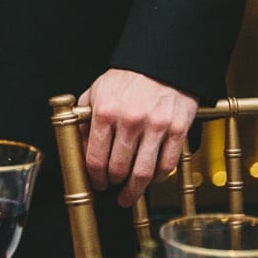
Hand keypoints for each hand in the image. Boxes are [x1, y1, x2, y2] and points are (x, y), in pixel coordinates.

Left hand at [79, 69, 197, 207]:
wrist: (162, 62)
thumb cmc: (128, 78)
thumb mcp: (97, 92)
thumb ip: (84, 120)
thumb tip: (79, 149)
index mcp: (106, 111)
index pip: (95, 158)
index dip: (95, 177)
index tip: (98, 183)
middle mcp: (130, 120)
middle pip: (118, 169)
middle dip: (114, 184)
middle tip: (113, 188)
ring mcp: (156, 126)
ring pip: (143, 173)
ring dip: (134, 190)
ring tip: (129, 195)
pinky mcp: (177, 129)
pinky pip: (167, 165)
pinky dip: (158, 178)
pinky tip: (152, 179)